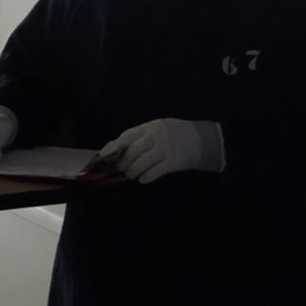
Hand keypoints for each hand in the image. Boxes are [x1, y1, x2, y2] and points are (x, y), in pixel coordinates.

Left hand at [98, 118, 225, 183]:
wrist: (202, 140)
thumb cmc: (175, 134)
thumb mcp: (159, 128)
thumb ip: (141, 136)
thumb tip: (118, 149)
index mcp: (151, 126)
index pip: (127, 136)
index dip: (113, 147)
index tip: (104, 155)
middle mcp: (157, 136)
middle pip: (132, 152)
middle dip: (123, 162)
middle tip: (120, 169)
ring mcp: (165, 149)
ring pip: (141, 163)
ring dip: (133, 172)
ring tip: (130, 175)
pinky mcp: (173, 163)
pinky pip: (154, 172)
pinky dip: (146, 177)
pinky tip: (143, 179)